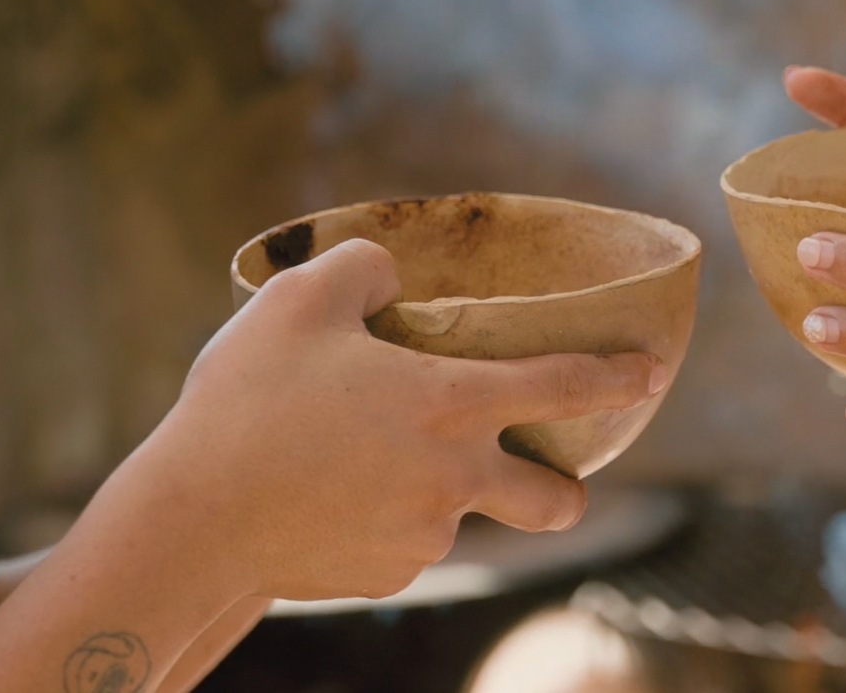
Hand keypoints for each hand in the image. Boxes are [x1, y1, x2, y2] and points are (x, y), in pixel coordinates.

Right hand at [137, 240, 662, 601]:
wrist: (194, 521)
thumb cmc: (247, 403)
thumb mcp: (297, 300)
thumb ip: (363, 269)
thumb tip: (389, 277)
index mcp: (451, 404)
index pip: (564, 385)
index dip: (617, 375)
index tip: (651, 371)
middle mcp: (456, 479)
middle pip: (557, 500)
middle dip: (567, 488)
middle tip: (543, 470)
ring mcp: (425, 537)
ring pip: (461, 515)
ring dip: (440, 493)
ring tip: (366, 463)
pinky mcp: (386, 576)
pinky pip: (403, 543)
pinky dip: (382, 520)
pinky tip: (327, 498)